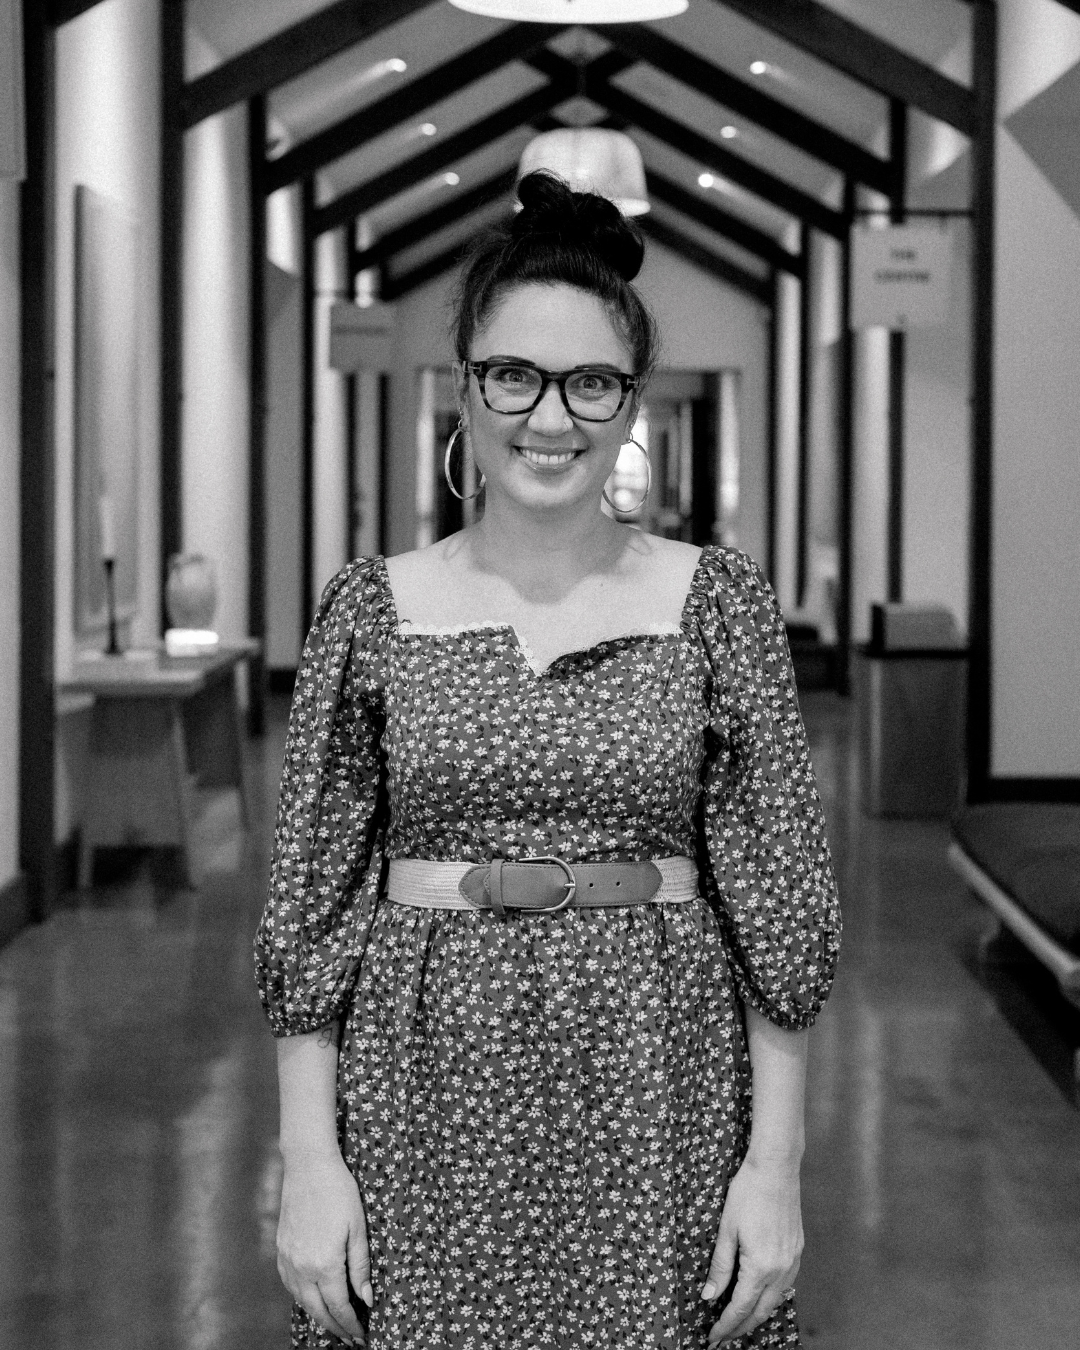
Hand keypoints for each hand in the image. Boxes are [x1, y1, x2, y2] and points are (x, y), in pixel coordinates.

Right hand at [277, 1149, 372, 1344]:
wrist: (308, 1166)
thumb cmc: (339, 1191)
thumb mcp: (358, 1228)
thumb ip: (360, 1266)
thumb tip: (365, 1299)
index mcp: (325, 1264)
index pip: (339, 1307)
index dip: (351, 1324)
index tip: (362, 1336)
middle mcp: (302, 1268)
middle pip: (318, 1310)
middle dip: (335, 1328)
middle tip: (351, 1339)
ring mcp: (287, 1260)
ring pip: (302, 1301)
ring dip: (318, 1316)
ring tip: (334, 1324)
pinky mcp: (280, 1250)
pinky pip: (290, 1285)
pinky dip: (303, 1298)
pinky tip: (312, 1298)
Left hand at [700, 1154, 802, 1344]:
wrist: (776, 1168)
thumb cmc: (748, 1193)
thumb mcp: (727, 1229)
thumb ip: (720, 1266)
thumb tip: (709, 1296)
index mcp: (761, 1266)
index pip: (740, 1308)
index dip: (725, 1325)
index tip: (713, 1338)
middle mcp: (781, 1270)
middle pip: (760, 1311)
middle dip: (740, 1328)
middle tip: (723, 1337)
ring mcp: (793, 1261)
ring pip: (775, 1301)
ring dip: (756, 1315)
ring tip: (738, 1322)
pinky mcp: (798, 1251)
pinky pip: (785, 1286)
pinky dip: (770, 1298)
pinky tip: (760, 1295)